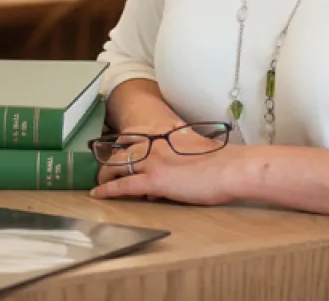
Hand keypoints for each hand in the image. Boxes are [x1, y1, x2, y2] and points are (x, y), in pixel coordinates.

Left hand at [90, 138, 245, 206]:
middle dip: (110, 160)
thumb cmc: (222, 160)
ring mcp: (153, 161)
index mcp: (166, 133)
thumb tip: (176, 157)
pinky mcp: (154, 181)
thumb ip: (182, 146)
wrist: (231, 168)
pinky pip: (122, 185)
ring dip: (105, 175)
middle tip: (105, 170)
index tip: (117, 147)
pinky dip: (107, 190)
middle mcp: (155, 143)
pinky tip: (97, 194)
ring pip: (117, 165)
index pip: (134, 134)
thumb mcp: (197, 144)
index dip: (122, 142)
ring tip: (99, 183)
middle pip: (122, 150)